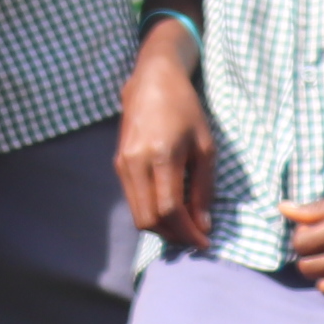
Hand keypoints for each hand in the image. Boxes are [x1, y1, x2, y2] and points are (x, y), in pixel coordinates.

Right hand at [114, 37, 215, 248]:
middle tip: (196, 237)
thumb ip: (203, 188)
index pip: (170, 209)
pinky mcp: (118, 163)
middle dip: (174, 235)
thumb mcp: (205, 147)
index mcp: (161, 156)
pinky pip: (133, 200)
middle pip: (149, 219)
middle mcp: (135, 163)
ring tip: (185, 226)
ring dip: (162, 227)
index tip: (205, 242)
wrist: (152, 81)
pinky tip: (170, 209)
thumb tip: (202, 225)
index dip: (188, 232)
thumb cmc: (185, 110)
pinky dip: (151, 213)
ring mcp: (123, 164)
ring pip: (137, 213)